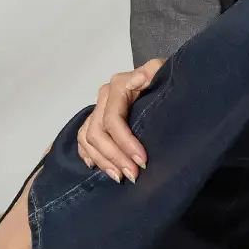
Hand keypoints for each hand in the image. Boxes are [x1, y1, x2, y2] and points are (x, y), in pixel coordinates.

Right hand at [77, 57, 165, 181]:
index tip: (142, 161)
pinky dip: (87, 154)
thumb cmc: (166, 78)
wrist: (165, 79)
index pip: (113, 119)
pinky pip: (82, 139)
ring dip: (102, 160)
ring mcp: (98, 108)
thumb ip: (153, 72)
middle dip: (114, 157)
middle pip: (97, 133)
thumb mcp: (164, 71)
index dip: (125, 142)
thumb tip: (138, 79)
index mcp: (118, 86)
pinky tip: (96, 166)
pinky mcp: (95, 119)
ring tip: (120, 177)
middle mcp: (104, 97)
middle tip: (133, 175)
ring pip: (87, 139)